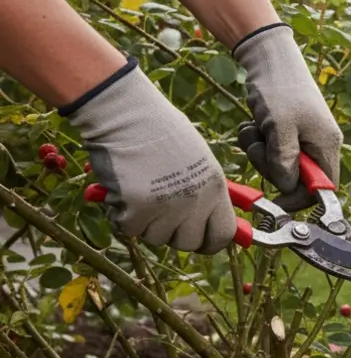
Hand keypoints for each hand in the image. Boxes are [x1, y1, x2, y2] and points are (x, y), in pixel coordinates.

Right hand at [68, 60, 234, 253]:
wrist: (126, 114)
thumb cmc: (161, 133)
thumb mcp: (199, 161)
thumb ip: (206, 194)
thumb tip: (213, 225)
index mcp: (215, 188)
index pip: (222, 235)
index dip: (210, 241)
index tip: (200, 240)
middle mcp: (195, 202)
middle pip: (188, 243)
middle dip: (174, 233)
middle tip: (161, 214)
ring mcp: (166, 208)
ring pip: (156, 238)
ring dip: (146, 222)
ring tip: (142, 190)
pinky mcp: (136, 210)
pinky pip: (129, 229)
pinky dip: (122, 215)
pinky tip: (124, 190)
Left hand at [232, 23, 342, 210]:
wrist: (268, 56)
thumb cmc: (279, 87)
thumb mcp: (280, 126)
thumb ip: (284, 161)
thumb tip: (286, 187)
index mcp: (326, 145)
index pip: (322, 188)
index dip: (299, 198)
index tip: (273, 198)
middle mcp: (318, 144)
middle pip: (297, 179)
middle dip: (272, 168)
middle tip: (259, 147)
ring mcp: (302, 137)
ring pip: (279, 164)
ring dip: (260, 153)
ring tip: (253, 130)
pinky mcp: (285, 130)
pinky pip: (270, 150)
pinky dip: (257, 141)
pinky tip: (251, 124)